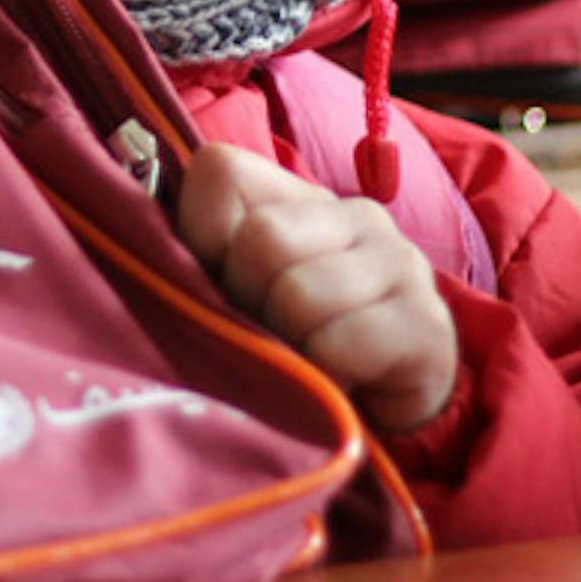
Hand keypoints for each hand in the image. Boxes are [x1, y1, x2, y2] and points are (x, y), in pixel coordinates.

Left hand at [176, 144, 459, 431]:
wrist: (385, 410)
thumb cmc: (294, 346)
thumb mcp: (237, 295)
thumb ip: (195, 261)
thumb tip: (153, 256)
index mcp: (296, 196)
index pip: (219, 171)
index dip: (202, 237)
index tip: (221, 285)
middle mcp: (356, 214)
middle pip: (261, 238)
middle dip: (248, 302)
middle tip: (270, 334)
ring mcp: (400, 262)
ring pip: (299, 294)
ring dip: (290, 345)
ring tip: (306, 358)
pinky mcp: (427, 323)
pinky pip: (340, 344)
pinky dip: (326, 375)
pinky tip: (341, 380)